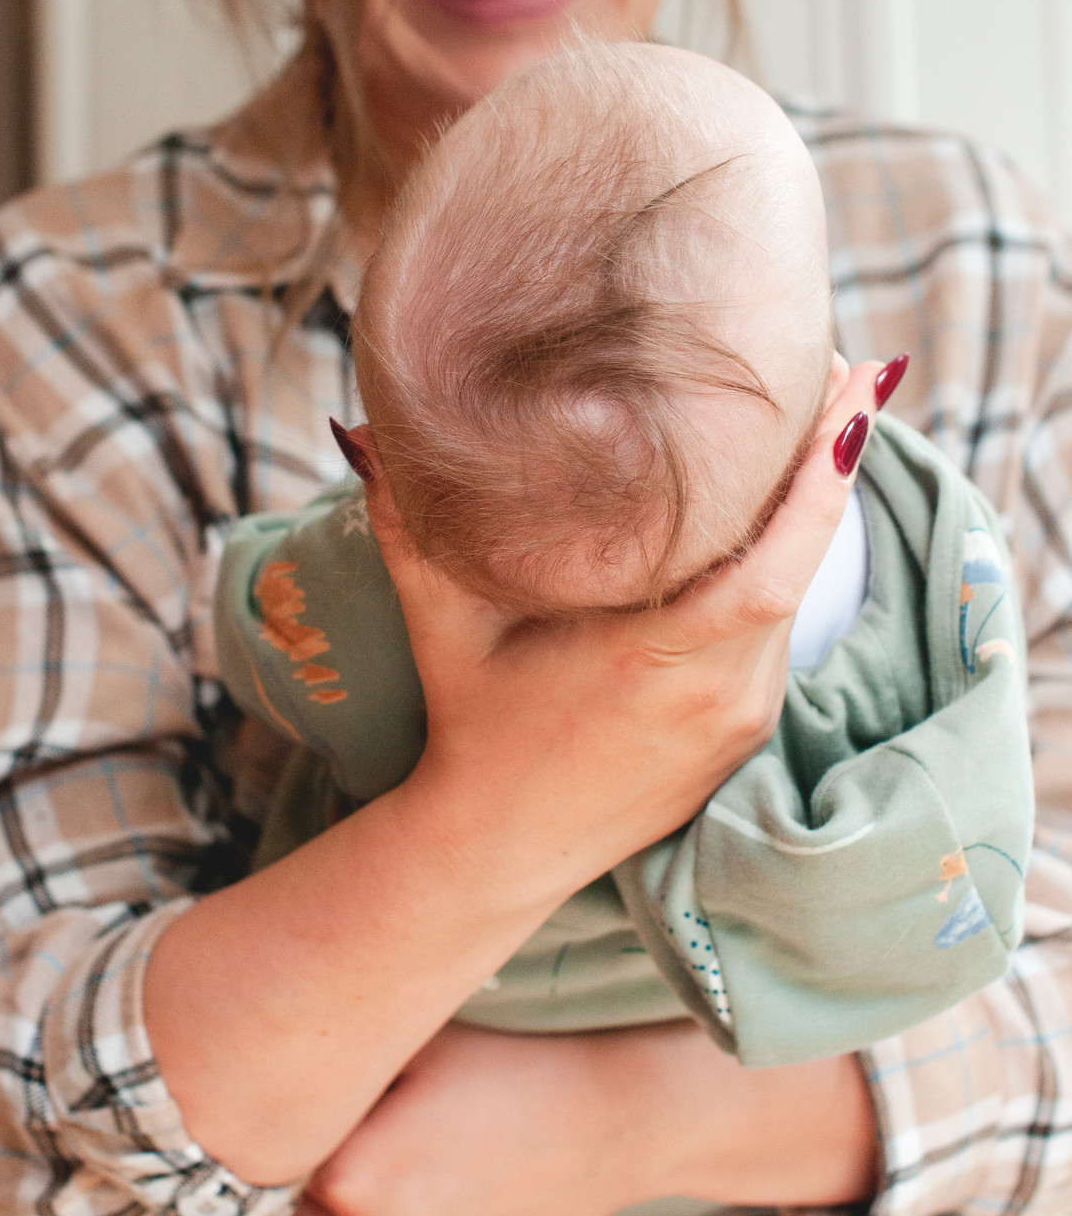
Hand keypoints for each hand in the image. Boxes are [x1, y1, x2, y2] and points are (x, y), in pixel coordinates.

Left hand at [266, 1020, 877, 1215]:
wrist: (615, 1114)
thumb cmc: (515, 1058)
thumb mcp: (414, 1037)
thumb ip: (335, 1062)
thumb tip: (267, 1054)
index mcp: (350, 1174)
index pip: (258, 1165)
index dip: (254, 1128)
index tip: (247, 1098)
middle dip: (288, 1172)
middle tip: (290, 1119)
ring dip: (327, 1208)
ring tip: (351, 1145)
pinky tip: (403, 1173)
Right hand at [356, 357, 883, 901]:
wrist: (500, 849)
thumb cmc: (471, 725)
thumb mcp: (439, 623)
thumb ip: (406, 525)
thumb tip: (363, 429)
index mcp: (652, 660)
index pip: (771, 567)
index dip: (822, 480)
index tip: (851, 392)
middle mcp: (717, 692)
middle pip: (805, 561)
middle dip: (831, 461)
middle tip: (836, 366)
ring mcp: (741, 715)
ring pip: (800, 591)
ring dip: (814, 508)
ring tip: (814, 416)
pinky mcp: (746, 726)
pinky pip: (783, 626)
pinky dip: (788, 559)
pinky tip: (778, 506)